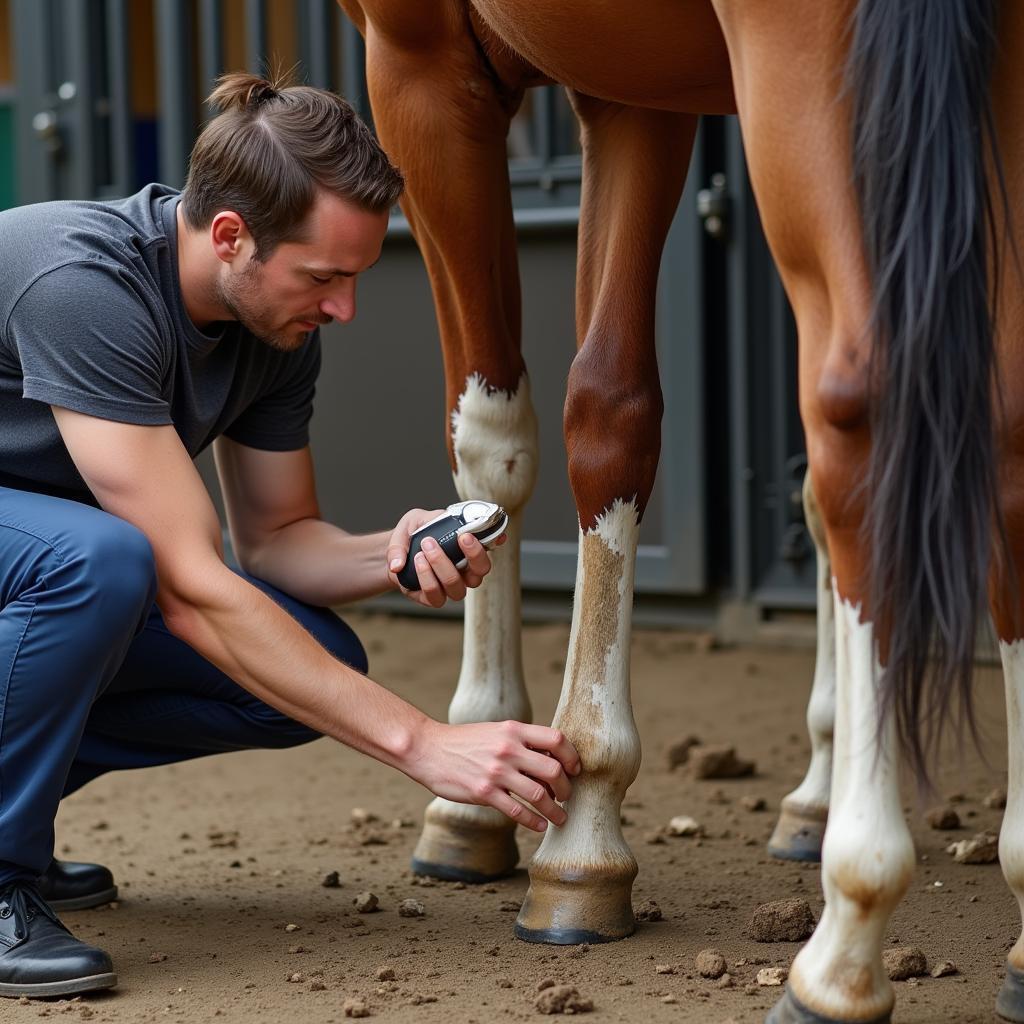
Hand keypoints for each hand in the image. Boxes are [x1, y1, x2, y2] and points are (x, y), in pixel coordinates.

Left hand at [385, 507, 503, 607]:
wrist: (394, 553)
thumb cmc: (412, 536)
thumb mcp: (413, 521)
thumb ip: (415, 530)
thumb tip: (402, 560)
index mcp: (467, 551)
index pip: (488, 548)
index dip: (494, 542)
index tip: (490, 533)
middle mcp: (464, 572)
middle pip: (481, 571)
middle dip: (473, 554)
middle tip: (459, 537)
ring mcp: (450, 587)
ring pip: (457, 586)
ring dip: (442, 566)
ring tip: (425, 550)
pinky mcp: (433, 598)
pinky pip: (435, 596)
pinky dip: (426, 578)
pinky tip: (416, 562)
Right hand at [405, 720, 581, 830]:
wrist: (429, 749)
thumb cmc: (465, 741)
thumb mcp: (496, 731)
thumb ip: (521, 742)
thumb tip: (552, 760)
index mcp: (514, 730)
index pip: (557, 739)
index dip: (572, 756)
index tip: (575, 770)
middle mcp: (508, 749)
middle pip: (553, 770)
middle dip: (567, 788)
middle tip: (567, 797)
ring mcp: (496, 772)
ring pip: (539, 795)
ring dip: (555, 811)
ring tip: (560, 818)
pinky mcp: (483, 793)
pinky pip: (517, 811)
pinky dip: (533, 822)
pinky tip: (539, 826)